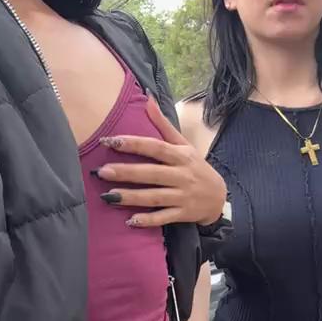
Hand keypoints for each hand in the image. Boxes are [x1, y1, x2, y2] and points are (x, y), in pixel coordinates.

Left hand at [95, 97, 226, 227]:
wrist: (219, 197)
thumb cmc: (196, 167)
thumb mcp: (184, 145)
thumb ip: (163, 125)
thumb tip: (147, 99)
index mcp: (180, 156)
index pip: (155, 147)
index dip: (133, 144)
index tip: (110, 141)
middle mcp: (181, 175)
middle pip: (151, 173)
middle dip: (126, 172)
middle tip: (102, 171)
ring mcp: (182, 196)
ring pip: (154, 197)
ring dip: (131, 197)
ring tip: (108, 196)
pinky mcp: (183, 214)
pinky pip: (164, 217)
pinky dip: (148, 220)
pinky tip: (130, 221)